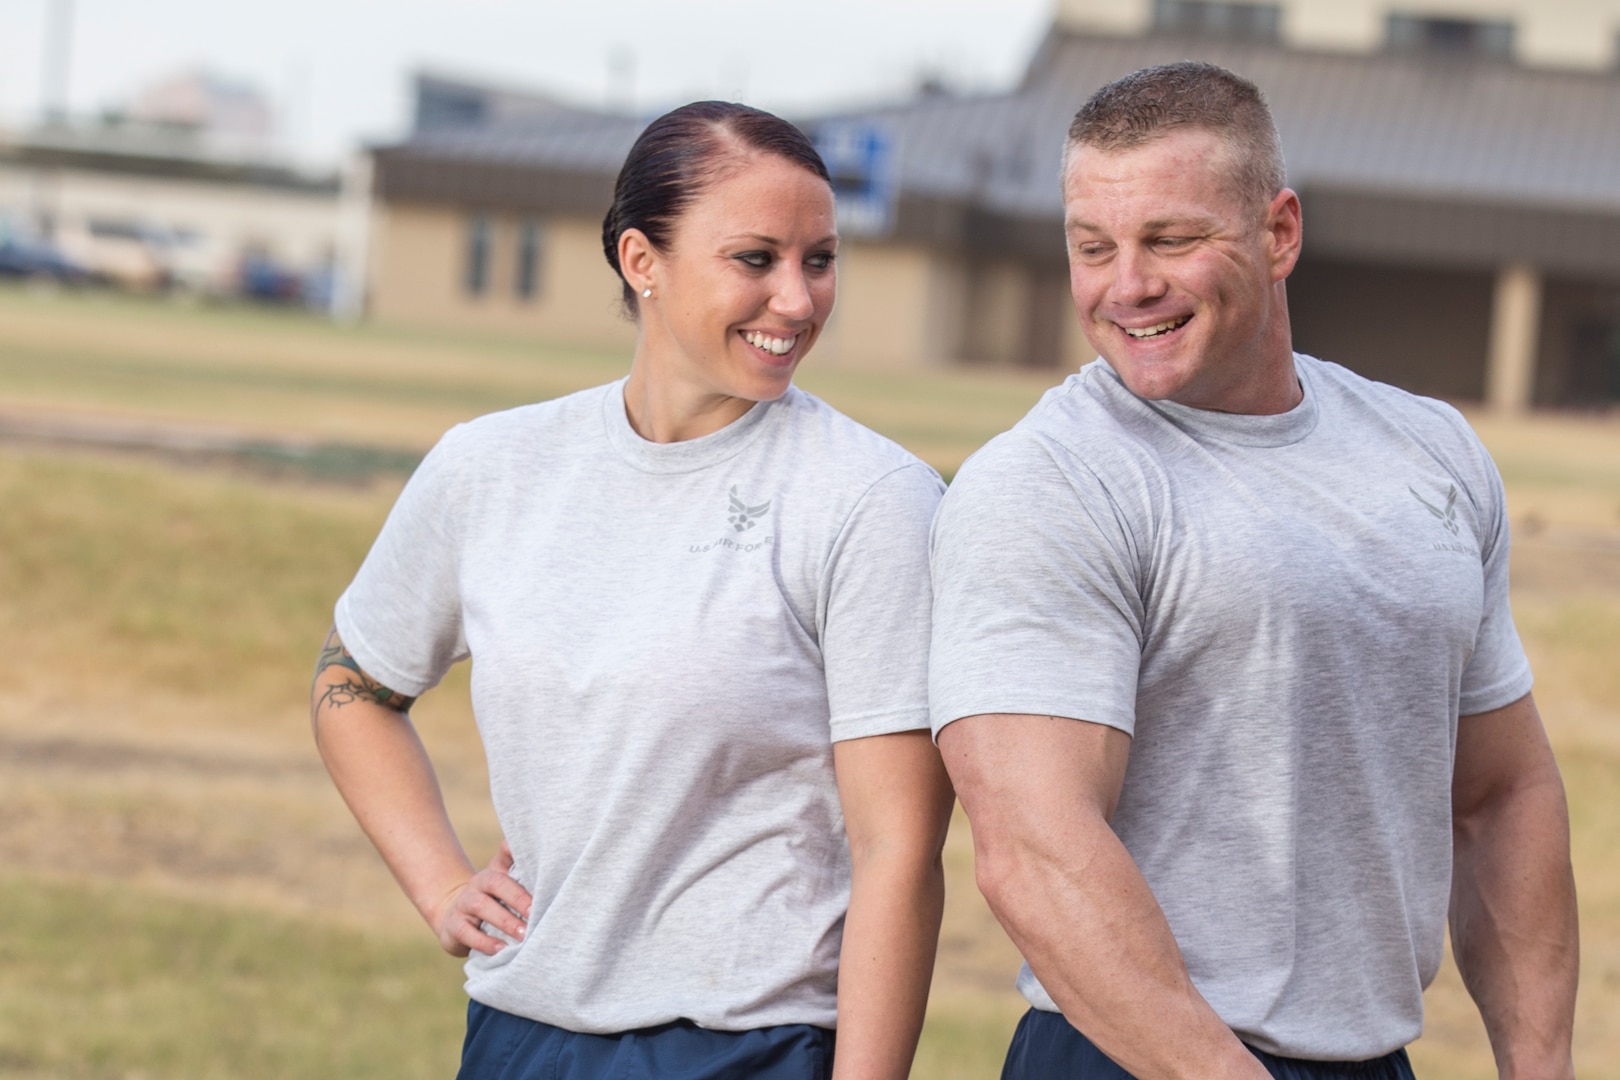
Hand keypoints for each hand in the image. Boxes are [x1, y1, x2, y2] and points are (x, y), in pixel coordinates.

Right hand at [430, 841, 532, 956]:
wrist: (454, 918)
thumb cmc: (493, 903)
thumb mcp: (506, 888)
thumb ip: (524, 877)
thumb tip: (548, 865)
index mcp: (494, 872)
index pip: (506, 858)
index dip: (518, 856)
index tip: (540, 868)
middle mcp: (477, 884)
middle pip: (497, 883)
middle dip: (519, 898)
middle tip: (536, 913)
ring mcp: (464, 904)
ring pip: (482, 907)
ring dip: (506, 921)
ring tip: (524, 934)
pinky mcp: (454, 926)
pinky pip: (468, 933)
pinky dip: (486, 942)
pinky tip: (502, 949)